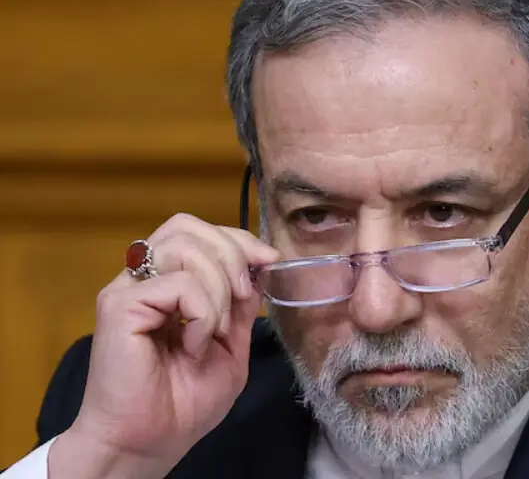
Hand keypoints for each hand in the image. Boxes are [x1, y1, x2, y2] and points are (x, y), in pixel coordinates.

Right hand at [48, 214, 279, 477]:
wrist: (149, 443)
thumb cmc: (184, 403)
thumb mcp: (231, 346)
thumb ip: (242, 304)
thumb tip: (260, 265)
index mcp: (167, 283)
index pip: (198, 232)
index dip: (237, 238)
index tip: (269, 260)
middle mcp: (143, 278)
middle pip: (186, 225)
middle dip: (231, 252)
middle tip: (244, 295)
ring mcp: (128, 288)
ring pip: (184, 247)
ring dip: (219, 287)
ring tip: (216, 330)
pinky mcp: (119, 305)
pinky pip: (179, 284)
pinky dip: (203, 313)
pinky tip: (195, 345)